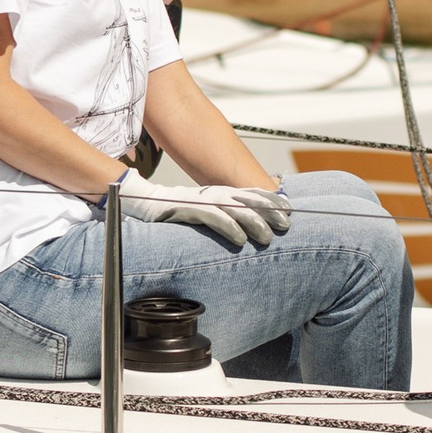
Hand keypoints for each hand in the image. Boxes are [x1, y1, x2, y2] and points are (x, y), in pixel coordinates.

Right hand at [117, 172, 290, 248]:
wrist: (142, 202)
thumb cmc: (175, 212)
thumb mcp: (204, 212)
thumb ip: (223, 215)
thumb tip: (246, 228)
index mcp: (219, 193)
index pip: (251, 193)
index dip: (271, 200)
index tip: (289, 210)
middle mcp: (213, 193)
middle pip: (248, 200)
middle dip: (270, 211)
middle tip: (286, 225)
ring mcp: (200, 200)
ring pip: (234, 209)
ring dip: (254, 222)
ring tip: (268, 237)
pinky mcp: (187, 210)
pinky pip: (212, 218)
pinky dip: (229, 228)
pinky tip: (240, 239)